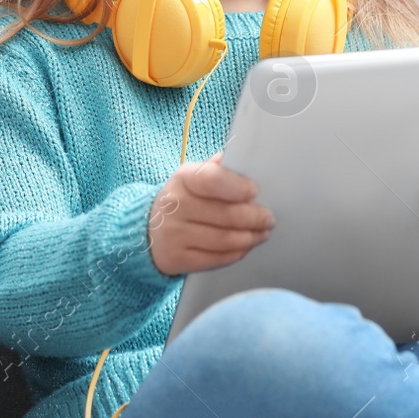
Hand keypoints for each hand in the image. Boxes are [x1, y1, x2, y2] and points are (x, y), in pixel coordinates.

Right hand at [147, 152, 273, 275]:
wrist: (150, 228)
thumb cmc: (184, 198)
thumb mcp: (194, 176)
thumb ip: (218, 170)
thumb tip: (240, 160)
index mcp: (183, 178)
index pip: (212, 180)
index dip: (238, 187)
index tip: (255, 191)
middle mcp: (174, 205)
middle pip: (225, 214)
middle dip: (254, 218)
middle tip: (269, 218)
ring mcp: (173, 234)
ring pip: (223, 239)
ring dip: (250, 237)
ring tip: (262, 233)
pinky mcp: (176, 258)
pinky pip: (215, 259)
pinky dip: (236, 253)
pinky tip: (245, 246)